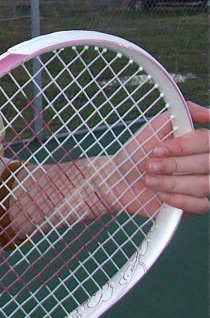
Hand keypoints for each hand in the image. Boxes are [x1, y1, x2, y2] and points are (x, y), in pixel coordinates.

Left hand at [98, 102, 208, 219]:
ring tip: (149, 180)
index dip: (184, 146)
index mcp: (199, 144)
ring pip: (204, 185)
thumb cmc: (137, 151)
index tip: (158, 149)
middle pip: (208, 163)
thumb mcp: (157, 125)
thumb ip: (183, 112)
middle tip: (149, 165)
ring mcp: (201, 185)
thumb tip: (209, 113)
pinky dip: (179, 200)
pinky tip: (161, 195)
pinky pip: (201, 205)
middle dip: (174, 165)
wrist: (118, 178)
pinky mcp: (193, 205)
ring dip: (172, 182)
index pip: (207, 142)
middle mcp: (204, 163)